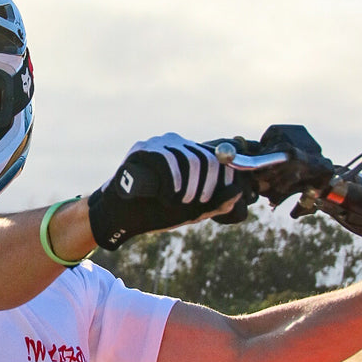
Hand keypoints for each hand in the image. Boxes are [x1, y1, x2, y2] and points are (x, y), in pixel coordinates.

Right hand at [87, 133, 254, 250]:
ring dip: (189, 187)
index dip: (225, 175)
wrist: (123, 217)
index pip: (216, 156)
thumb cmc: (157, 212)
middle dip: (207, 184)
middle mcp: (174, 144)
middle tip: (198, 202)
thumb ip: (216, 203)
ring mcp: (157, 144)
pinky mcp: (141, 150)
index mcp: (187, 154)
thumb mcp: (193, 209)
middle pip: (206, 157)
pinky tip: (168, 197)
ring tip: (178, 202)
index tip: (223, 193)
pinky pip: (167, 160)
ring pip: (190, 159)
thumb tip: (238, 193)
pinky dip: (173, 183)